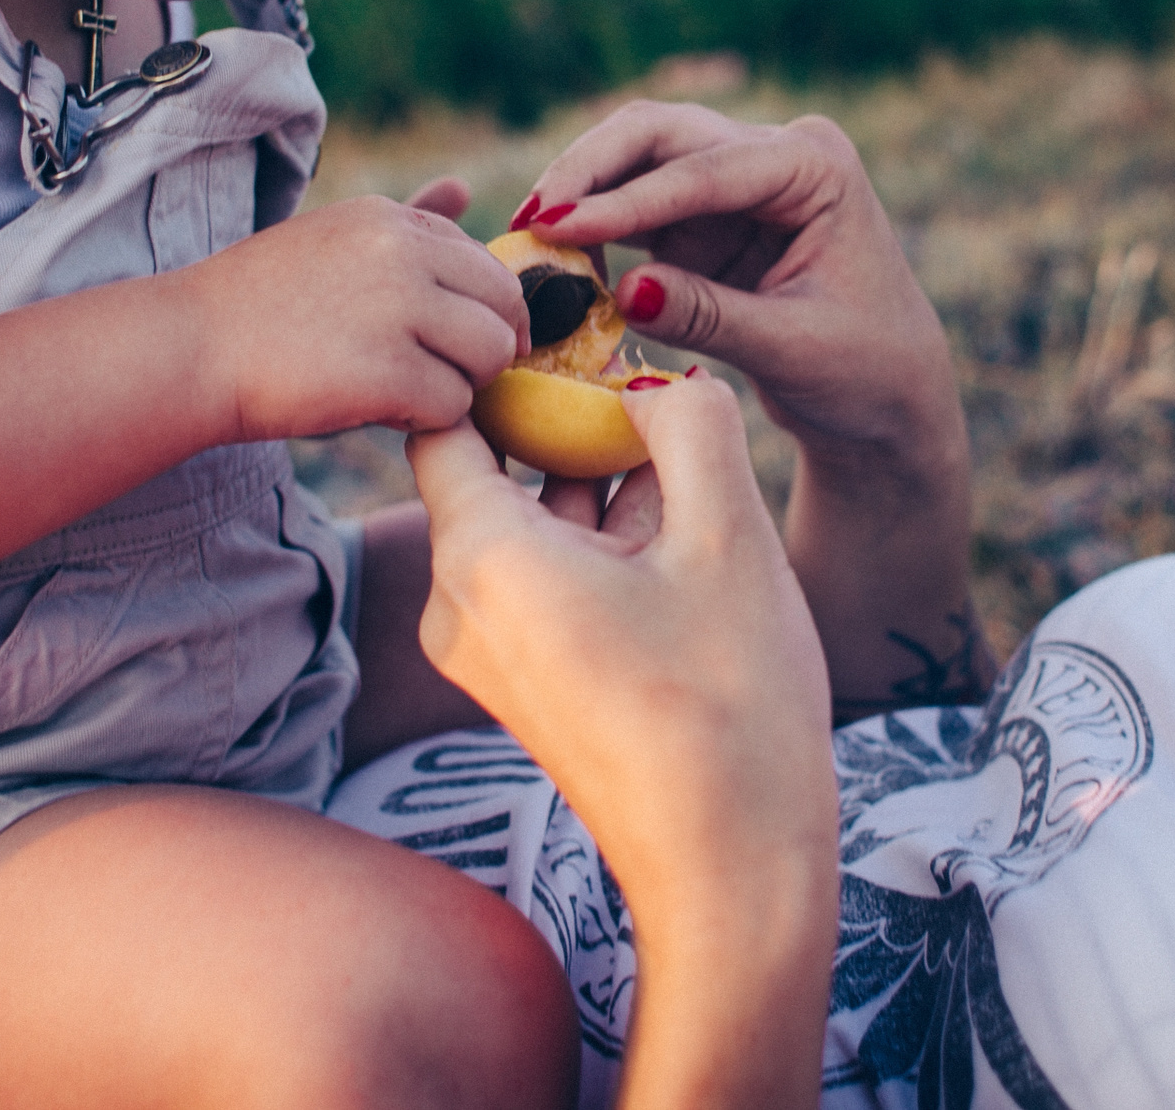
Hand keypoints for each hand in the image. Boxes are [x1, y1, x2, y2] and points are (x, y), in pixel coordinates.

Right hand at [193, 196, 528, 441]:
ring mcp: (398, 308)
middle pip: (503, 305)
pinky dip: (424, 421)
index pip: (483, 261)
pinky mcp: (389, 371)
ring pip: (488, 356)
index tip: (451, 340)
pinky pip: (453, 405)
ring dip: (456, 385)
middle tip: (437, 373)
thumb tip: (463, 188)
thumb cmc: (257, 304)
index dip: (477, 309)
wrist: (189, 350)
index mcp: (389, 219)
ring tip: (401, 390)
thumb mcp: (332, 240)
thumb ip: (407, 221)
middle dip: (483, 347)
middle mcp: (402, 251)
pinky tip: (378, 411)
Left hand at [409, 382, 836, 1108]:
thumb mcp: (726, 535)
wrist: (731, 866)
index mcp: (483, 556)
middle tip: (620, 349)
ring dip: (589, 475)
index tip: (546, 310)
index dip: (489, 356)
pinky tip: (673, 514)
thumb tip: (655, 375)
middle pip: (489, 465)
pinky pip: (545, 573)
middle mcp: (460, 603)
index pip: (443, 418)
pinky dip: (596, 533)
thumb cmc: (729, 704)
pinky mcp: (526, 680)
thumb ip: (689, 422)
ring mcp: (489, 649)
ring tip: (666, 431)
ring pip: (527, 519)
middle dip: (555, 410)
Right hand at [519, 102, 986, 719]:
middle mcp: (774, 154)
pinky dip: (594, 224)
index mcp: (814, 167)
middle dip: (590, 170)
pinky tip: (551, 255)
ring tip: (525, 239)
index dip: (625, 200)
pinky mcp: (705, 216)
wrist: (887, 398)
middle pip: (661, 134)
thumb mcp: (791, 350)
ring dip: (582, 191)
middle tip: (529, 220)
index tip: (556, 226)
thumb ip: (710, 316)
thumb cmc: (863, 372)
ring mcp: (736, 179)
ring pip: (638, 156)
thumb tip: (624, 290)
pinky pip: (634, 204)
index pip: (705, 172)